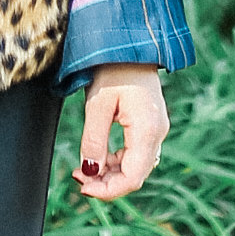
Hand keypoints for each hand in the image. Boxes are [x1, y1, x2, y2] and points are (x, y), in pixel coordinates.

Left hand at [74, 65, 166, 202]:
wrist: (128, 45)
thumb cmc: (113, 69)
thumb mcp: (97, 105)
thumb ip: (94, 141)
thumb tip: (90, 172)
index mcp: (147, 130)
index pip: (133, 177)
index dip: (108, 190)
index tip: (83, 187)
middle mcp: (157, 134)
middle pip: (135, 175)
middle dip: (106, 183)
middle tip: (77, 177)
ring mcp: (155, 130)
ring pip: (134, 167)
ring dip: (109, 173)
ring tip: (83, 168)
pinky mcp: (149, 127)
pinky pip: (134, 154)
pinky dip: (115, 161)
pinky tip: (98, 157)